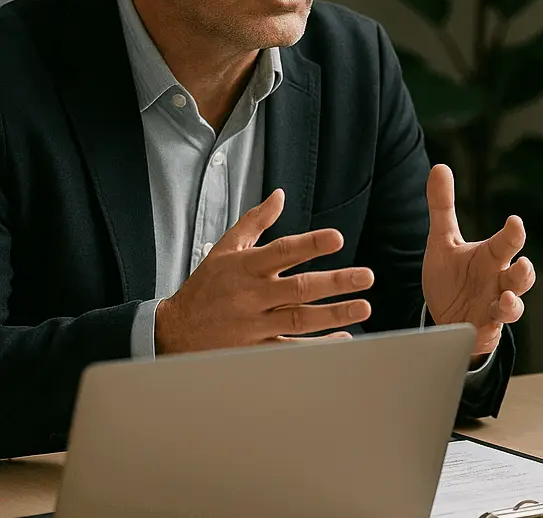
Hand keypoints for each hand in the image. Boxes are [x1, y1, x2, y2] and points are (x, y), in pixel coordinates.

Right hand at [155, 189, 373, 353]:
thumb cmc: (205, 287)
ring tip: (363, 307)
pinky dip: (318, 345)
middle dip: (334, 283)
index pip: (282, 252)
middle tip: (366, 277)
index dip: (310, 245)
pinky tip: (343, 338)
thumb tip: (279, 195)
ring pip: (299, 320)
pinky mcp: (255, 350)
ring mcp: (254, 326)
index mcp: (246, 268)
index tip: (336, 239)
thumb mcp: (224, 249)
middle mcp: (252, 296)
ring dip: (334, 315)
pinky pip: (291, 349)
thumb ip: (254, 222)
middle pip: (298, 289)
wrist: (174, 333)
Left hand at [421, 165, 535, 356]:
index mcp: (490, 256)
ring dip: (513, 302)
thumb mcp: (443, 241)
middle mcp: (499, 280)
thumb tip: (440, 167)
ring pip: (515, 305)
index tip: (514, 222)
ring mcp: (496, 306)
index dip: (513, 232)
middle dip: (525, 271)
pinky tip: (485, 321)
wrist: (446, 317)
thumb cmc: (452, 277)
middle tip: (523, 263)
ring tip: (505, 299)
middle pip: (521, 274)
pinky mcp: (488, 328)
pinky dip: (492, 326)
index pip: (507, 242)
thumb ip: (443, 206)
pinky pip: (496, 329)